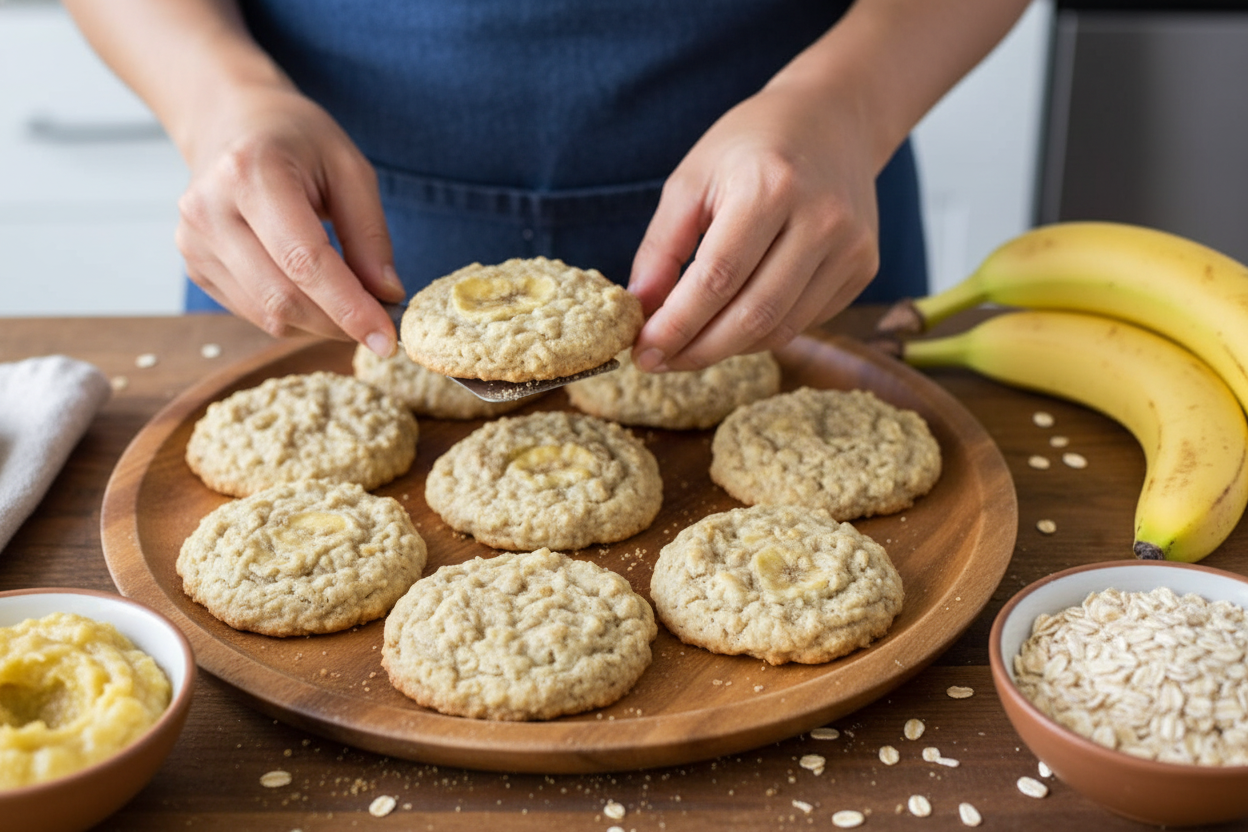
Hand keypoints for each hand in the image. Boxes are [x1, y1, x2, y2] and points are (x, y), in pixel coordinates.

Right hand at [176, 84, 403, 354]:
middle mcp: (210, 210)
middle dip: (339, 322)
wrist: (231, 122)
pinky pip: (254, 312)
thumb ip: (370, 234)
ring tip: (350, 300)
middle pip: (283, 297)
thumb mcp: (349, 169)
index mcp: (250, 174)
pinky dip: (294, 313)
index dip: (349, 307)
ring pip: (268, 314)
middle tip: (381, 324)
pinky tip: (312, 288)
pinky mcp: (195, 265)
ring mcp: (194, 242)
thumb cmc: (297, 140)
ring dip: (319, 322)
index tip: (387, 338)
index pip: (304, 261)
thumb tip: (387, 295)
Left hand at [628, 79, 881, 371]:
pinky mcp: (863, 267)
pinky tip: (733, 322)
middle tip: (659, 362)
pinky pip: (805, 321)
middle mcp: (820, 218)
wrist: (833, 118)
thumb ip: (662, 246)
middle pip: (753, 314)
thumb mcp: (692, 178)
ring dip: (728, 348)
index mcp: (770, 186)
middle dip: (698, 350)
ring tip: (688, 346)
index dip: (676, 325)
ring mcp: (850, 246)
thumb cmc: (751, 145)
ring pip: (781, 328)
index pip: (716, 279)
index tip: (642, 352)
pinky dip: (761, 333)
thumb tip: (640, 308)